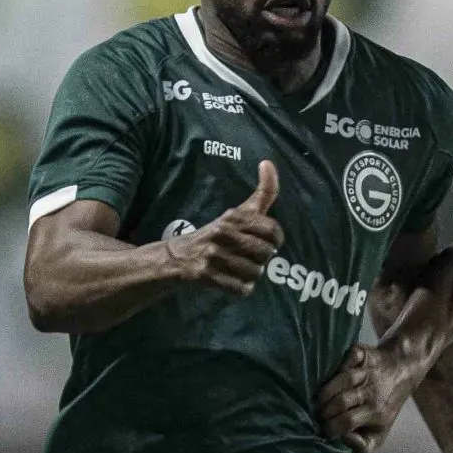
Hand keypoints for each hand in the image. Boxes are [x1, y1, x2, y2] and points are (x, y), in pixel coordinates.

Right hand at [168, 160, 280, 294]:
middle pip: (266, 254)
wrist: (176, 257)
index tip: (270, 244)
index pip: (272, 230)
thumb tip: (269, 163)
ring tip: (240, 270)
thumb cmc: (215, 234)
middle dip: (262, 260)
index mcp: (233, 217)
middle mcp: (223, 233)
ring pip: (255, 273)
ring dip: (251, 276)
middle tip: (250, 258)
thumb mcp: (237, 213)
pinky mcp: (205, 275)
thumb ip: (261, 193)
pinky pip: (241, 288)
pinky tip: (233, 281)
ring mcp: (213, 255)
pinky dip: (241, 289)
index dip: (276, 241)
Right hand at [319, 340, 426, 452]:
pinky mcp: (362, 353)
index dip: (331, 427)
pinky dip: (338, 363)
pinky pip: (349, 356)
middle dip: (324, 411)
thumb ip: (363, 447)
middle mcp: (372, 392)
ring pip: (343, 379)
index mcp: (377, 413)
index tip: (324, 429)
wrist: (402, 371)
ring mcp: (367, 371)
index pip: (347, 422)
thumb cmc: (384, 407)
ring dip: (325, 391)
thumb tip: (343, 440)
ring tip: (318, 399)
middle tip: (318, 414)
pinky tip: (331, 374)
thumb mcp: (379, 434)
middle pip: (342, 401)